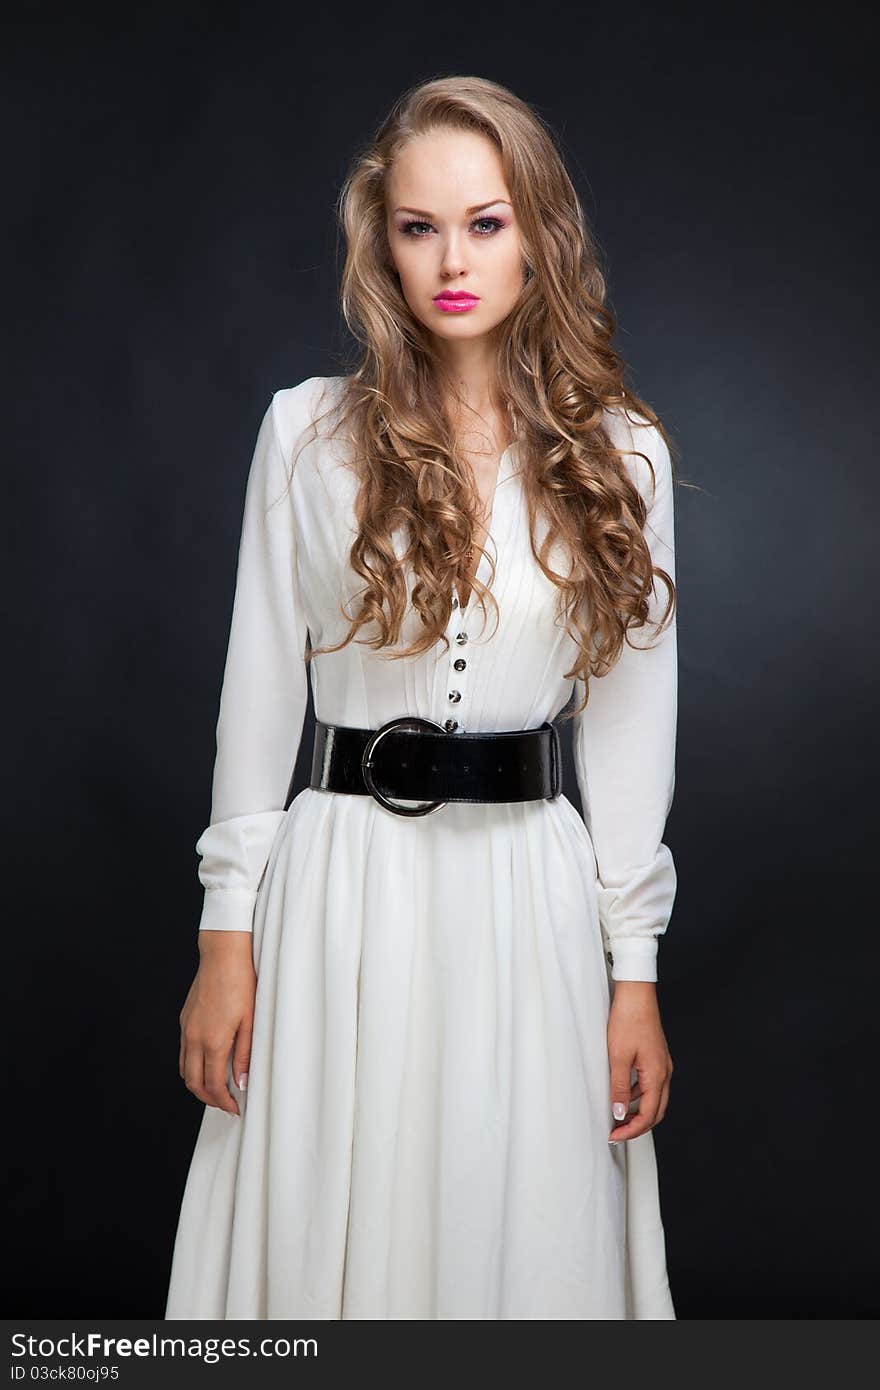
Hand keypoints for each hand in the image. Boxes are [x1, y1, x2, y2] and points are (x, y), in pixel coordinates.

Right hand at [178, 931, 256, 1115]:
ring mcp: (186, 1028)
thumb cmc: (241, 983)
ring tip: (216, 1087)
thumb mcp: (251, 1021)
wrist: (223, 956)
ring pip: (184, 1068)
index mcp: (213, 1041)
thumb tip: (241, 1082)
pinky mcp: (184, 1019)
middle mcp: (194, 1037)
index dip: (223, 1101)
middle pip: (193, 1082)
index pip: (213, 1084)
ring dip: (197, 1083)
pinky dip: (192, 1065)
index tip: (234, 1108)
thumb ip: (245, 1054)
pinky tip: (208, 1062)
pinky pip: (183, 1051)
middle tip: (225, 1104)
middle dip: (208, 1098)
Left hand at [606, 981, 672, 1142]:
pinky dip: (638, 1096)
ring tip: (616, 1116)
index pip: (648, 1115)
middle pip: (656, 1111)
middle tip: (616, 1133)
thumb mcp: (617, 1057)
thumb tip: (619, 1113)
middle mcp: (664, 1072)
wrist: (636, 994)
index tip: (613, 1135)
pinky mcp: (656, 1057)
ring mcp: (662, 1064)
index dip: (631, 1130)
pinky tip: (622, 1093)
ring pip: (654, 1099)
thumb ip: (619, 1087)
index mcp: (657, 1075)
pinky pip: (650, 1085)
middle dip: (637, 1126)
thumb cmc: (628, 1020)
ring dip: (638, 1111)